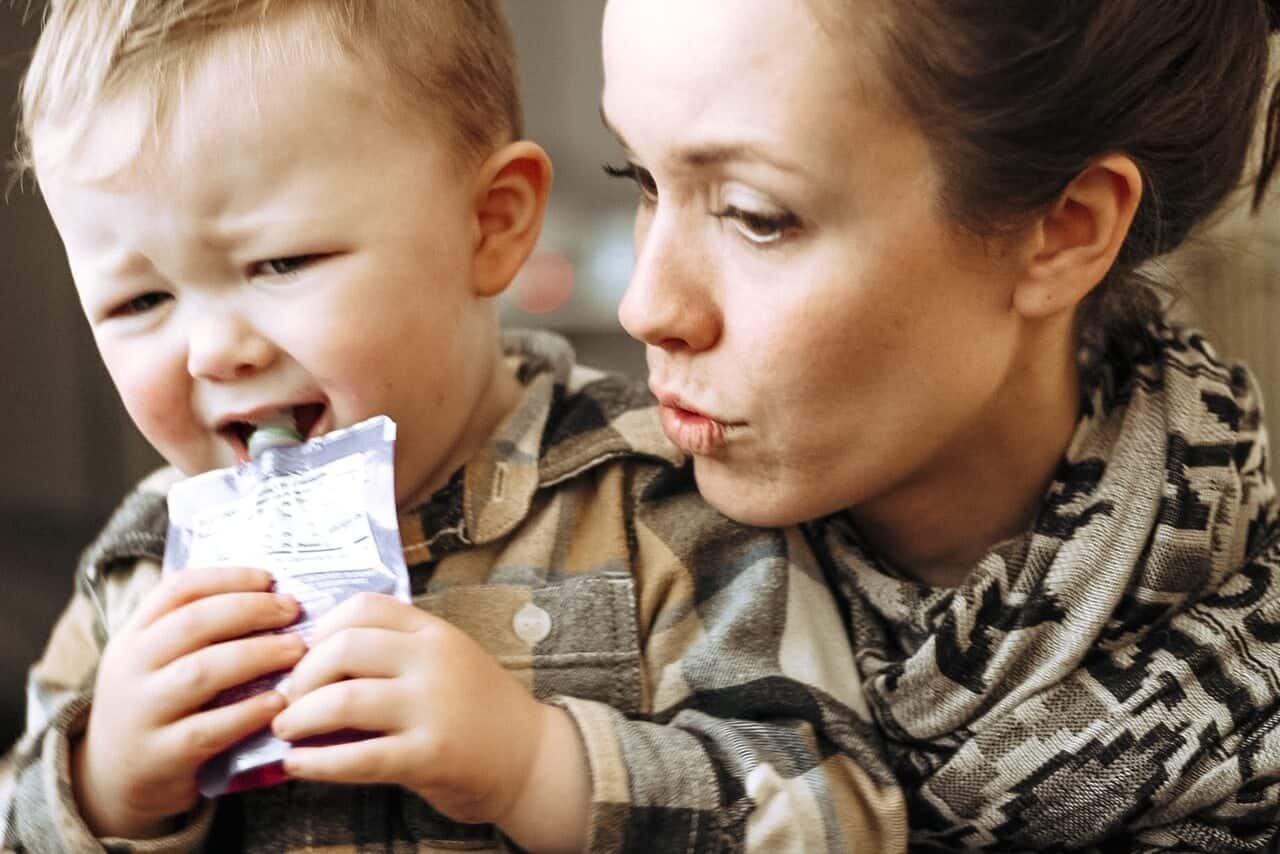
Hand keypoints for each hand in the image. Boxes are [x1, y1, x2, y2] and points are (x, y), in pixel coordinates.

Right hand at [73, 566, 305, 838]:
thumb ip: (197, 630)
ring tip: (296, 649)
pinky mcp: (160, 756)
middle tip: (293, 610)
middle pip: (192, 623)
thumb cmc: (157, 707)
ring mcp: (142, 713)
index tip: (269, 578)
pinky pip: (209, 729)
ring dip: (257, 654)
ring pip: (201, 672)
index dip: (227, 578)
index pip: (177, 589)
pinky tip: (280, 701)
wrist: (114, 781)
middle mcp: (131, 669)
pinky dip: (248, 712)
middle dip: (250, 610)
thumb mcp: (157, 662)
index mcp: (133, 636)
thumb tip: (271, 594)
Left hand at [270, 593, 551, 825]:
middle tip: (286, 698)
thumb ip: (392, 653)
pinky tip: (297, 764)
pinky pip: (360, 757)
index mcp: (433, 632)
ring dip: (300, 716)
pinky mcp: (429, 756)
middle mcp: (433, 661)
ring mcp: (433, 707)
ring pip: (345, 699)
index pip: (363, 607)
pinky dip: (318, 762)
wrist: (529, 756)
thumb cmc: (476, 708)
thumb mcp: (442, 661)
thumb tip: (309, 662)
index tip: (302, 655)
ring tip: (285, 729)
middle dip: (301, 675)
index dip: (319, 629)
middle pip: (344, 647)